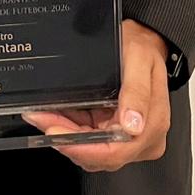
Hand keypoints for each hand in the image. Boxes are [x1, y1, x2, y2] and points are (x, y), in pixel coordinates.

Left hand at [21, 19, 170, 171]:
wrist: (145, 41)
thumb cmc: (144, 49)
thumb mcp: (140, 59)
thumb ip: (137, 90)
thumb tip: (132, 125)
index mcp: (152, 125)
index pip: (116, 151)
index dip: (83, 148)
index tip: (57, 134)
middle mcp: (142, 138)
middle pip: (100, 153)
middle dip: (67, 139)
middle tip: (42, 119)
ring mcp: (129, 138)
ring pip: (92, 149)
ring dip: (66, 135)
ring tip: (44, 116)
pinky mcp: (115, 132)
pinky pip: (90, 138)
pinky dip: (72, 130)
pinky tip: (56, 117)